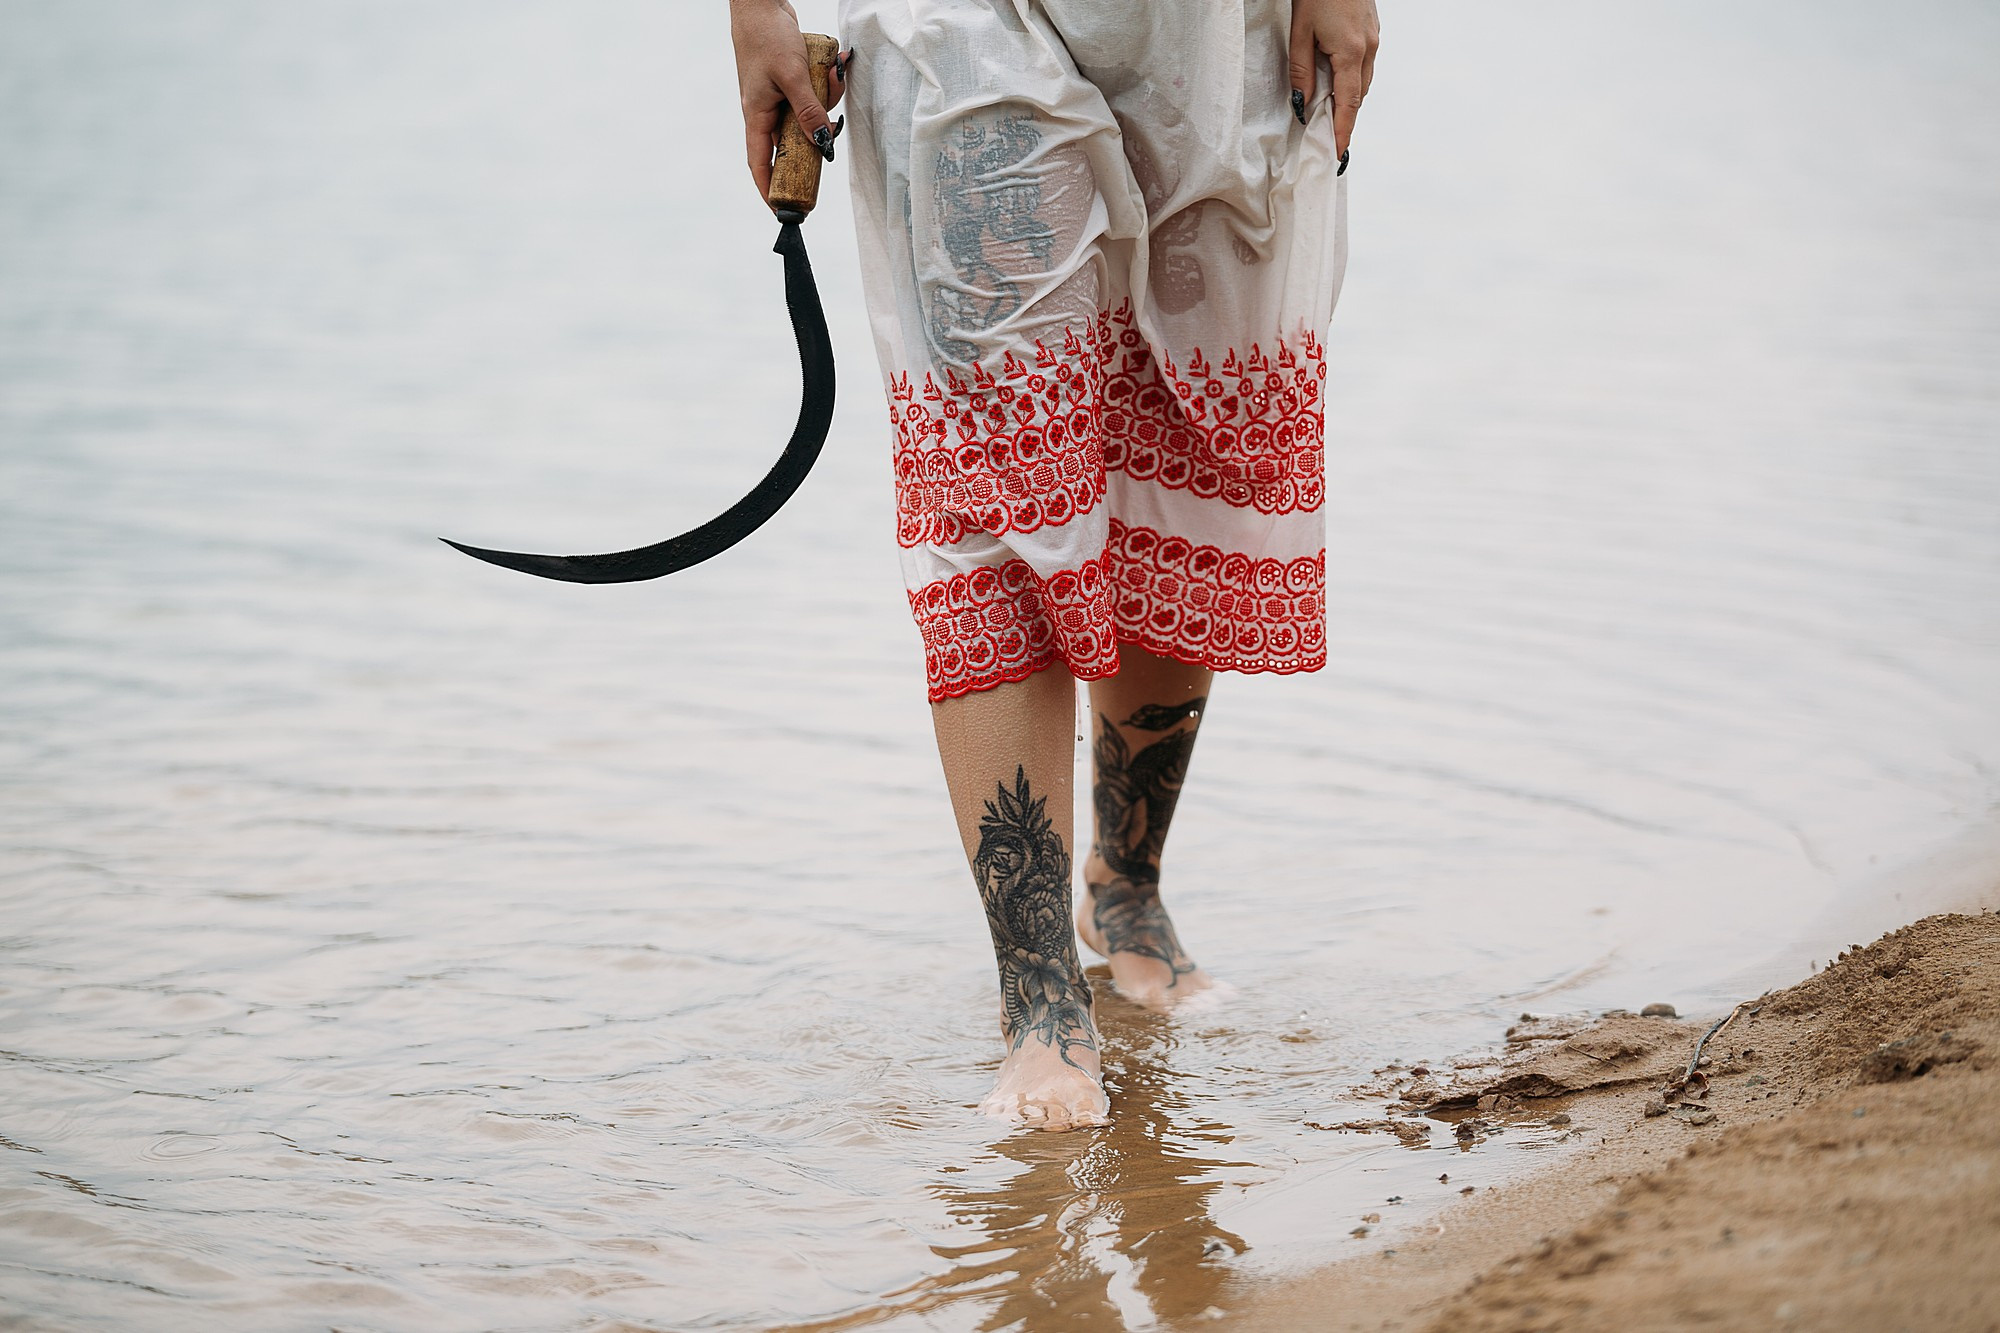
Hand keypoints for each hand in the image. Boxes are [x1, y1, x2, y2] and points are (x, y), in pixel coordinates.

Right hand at [728, 0, 848, 202]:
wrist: (762, 3)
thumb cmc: (767, 37)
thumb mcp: (792, 77)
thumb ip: (808, 112)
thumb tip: (822, 145)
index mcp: (756, 116)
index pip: (760, 164)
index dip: (770, 190)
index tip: (783, 210)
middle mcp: (765, 111)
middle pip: (791, 143)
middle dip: (814, 140)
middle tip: (831, 142)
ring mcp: (778, 97)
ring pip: (808, 117)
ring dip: (826, 103)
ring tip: (833, 76)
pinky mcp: (790, 83)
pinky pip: (813, 97)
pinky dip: (826, 86)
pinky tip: (834, 67)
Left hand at [1288, 0, 1378, 157]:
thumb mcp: (1300, 32)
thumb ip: (1302, 71)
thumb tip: (1303, 104)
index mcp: (1351, 52)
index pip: (1349, 104)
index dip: (1343, 132)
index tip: (1338, 154)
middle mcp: (1369, 48)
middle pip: (1358, 96)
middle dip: (1345, 120)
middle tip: (1329, 140)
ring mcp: (1374, 38)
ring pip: (1364, 81)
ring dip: (1349, 100)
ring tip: (1330, 117)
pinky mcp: (1373, 31)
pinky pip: (1365, 65)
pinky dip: (1353, 80)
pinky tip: (1337, 83)